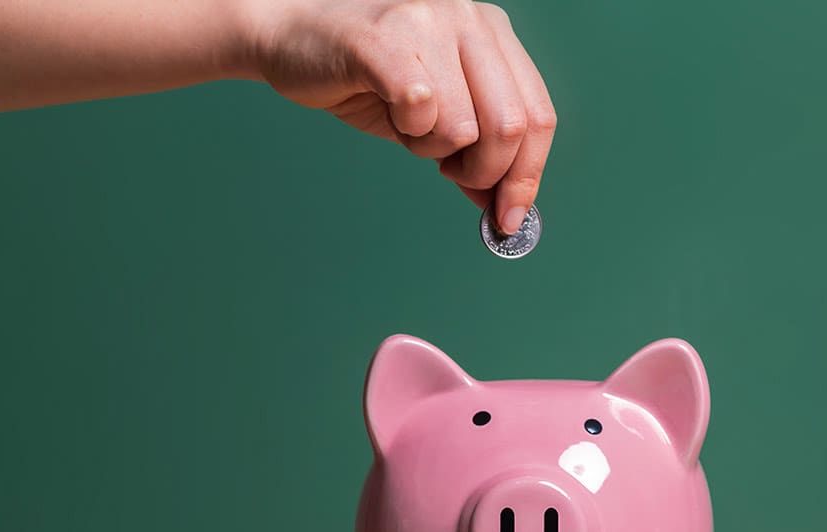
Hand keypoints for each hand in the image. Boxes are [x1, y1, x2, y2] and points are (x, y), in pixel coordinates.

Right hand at [244, 0, 554, 232]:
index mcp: (492, 33)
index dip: (527, 175)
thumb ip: (476, 155)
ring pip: (465, 128)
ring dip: (432, 148)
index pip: (539, 114)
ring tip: (404, 120)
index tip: (509, 217)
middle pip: (513, 127)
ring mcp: (429, 21)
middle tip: (449, 172)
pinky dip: (407, 128)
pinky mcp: (386, 39)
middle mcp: (469, 18)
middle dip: (485, 173)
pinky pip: (423, 110)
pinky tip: (388, 108)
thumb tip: (507, 211)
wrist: (287, 35)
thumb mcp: (435, 117)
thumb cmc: (364, 76)